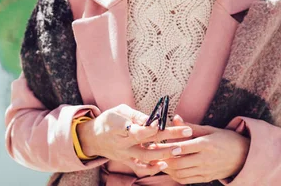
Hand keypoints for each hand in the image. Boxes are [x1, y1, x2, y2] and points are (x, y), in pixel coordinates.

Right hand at [78, 104, 193, 175]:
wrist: (94, 138)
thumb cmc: (108, 120)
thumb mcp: (119, 111)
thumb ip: (136, 115)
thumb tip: (153, 118)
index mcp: (119, 128)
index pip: (137, 130)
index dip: (150, 128)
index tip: (162, 123)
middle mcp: (123, 144)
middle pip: (148, 141)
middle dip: (169, 136)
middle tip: (187, 131)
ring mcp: (125, 155)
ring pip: (146, 157)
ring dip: (164, 153)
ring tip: (180, 148)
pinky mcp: (127, 162)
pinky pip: (141, 168)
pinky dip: (153, 168)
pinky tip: (165, 164)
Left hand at [157, 115, 249, 183]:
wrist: (244, 156)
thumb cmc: (226, 139)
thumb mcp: (210, 129)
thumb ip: (190, 126)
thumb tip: (174, 118)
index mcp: (206, 144)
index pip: (182, 147)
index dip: (166, 146)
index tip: (154, 143)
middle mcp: (205, 159)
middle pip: (178, 162)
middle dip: (162, 159)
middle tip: (150, 154)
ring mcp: (205, 171)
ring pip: (180, 173)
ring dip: (166, 168)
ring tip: (156, 161)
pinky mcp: (206, 178)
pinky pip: (186, 180)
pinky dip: (175, 176)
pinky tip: (168, 169)